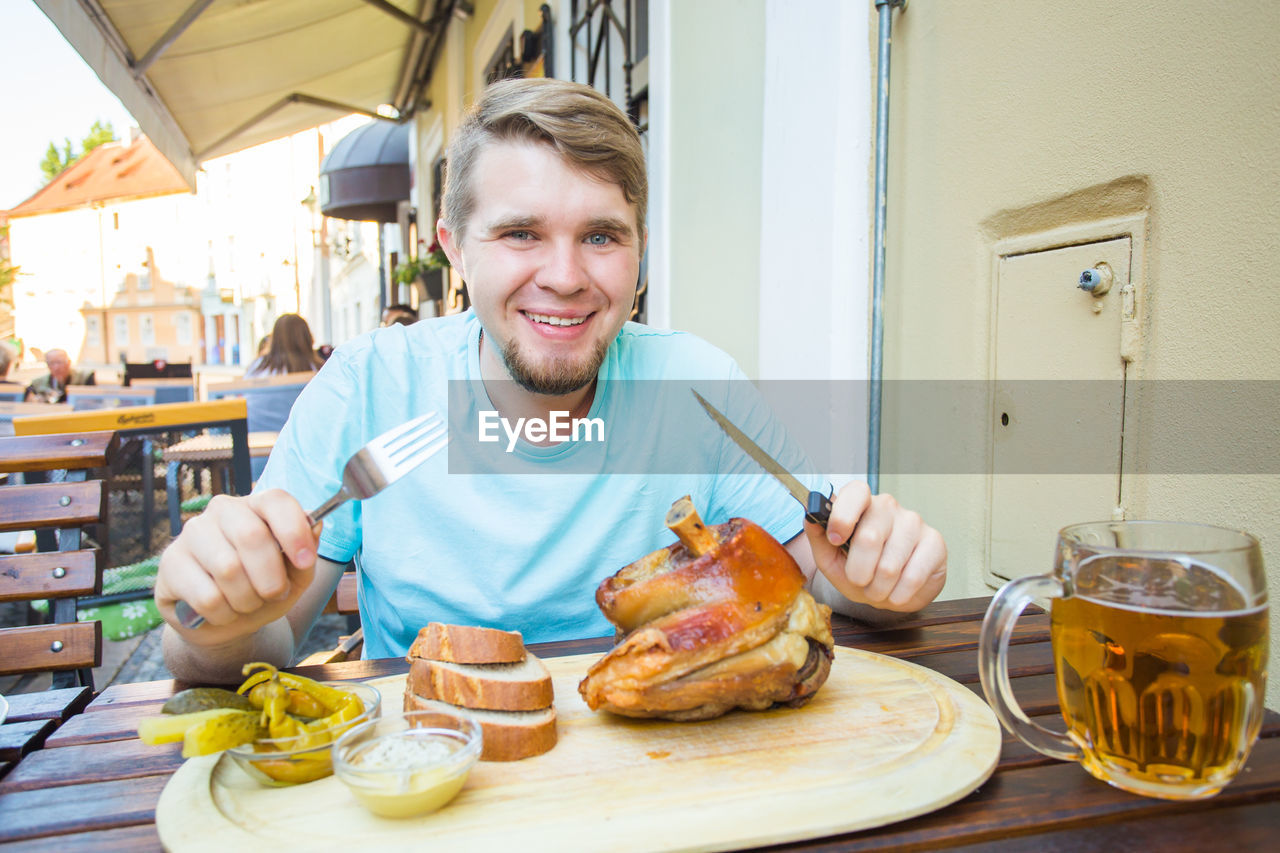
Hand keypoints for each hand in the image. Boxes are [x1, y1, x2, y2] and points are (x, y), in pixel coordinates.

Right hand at [154, 490, 320, 645]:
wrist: (226, 621)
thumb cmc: (264, 589)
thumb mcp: (296, 575)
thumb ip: (307, 552)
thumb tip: (316, 524)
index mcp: (257, 505)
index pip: (276, 501)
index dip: (294, 532)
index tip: (306, 562)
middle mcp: (222, 510)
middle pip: (251, 536)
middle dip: (271, 578)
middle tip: (274, 594)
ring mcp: (192, 533)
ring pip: (228, 569)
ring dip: (247, 599)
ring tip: (246, 603)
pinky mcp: (170, 563)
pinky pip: (206, 596)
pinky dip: (223, 614)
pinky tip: (221, 612)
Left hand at [804, 482, 946, 611]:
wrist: (891, 591)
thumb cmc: (860, 570)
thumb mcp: (831, 558)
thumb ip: (818, 537)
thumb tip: (810, 516)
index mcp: (861, 504)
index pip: (856, 492)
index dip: (843, 516)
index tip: (835, 540)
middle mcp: (888, 507)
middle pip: (869, 537)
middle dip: (859, 572)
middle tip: (859, 582)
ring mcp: (914, 522)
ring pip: (890, 564)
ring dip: (879, 588)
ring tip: (878, 589)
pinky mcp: (935, 542)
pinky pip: (913, 576)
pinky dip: (899, 594)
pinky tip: (898, 592)